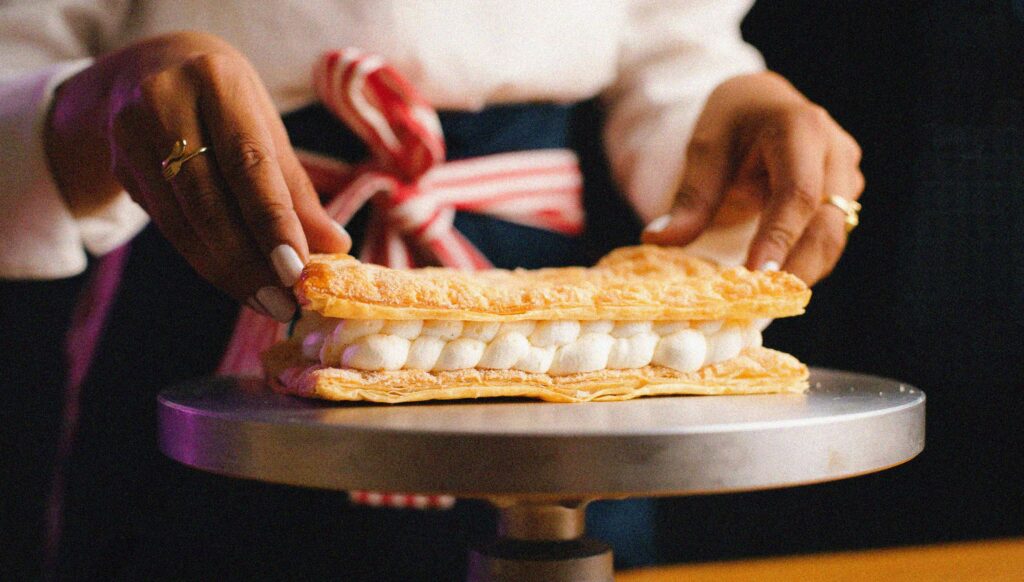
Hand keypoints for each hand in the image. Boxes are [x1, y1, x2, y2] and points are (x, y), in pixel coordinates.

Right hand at [45, 32, 350, 320]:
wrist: (148, 70)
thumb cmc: (226, 106)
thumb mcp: (265, 130)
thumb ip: (296, 190)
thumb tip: (335, 247)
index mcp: (216, 80)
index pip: (247, 163)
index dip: (272, 222)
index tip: (298, 271)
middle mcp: (165, 101)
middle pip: (209, 201)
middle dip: (250, 262)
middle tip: (286, 304)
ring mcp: (132, 133)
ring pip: (183, 223)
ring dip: (229, 272)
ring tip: (269, 303)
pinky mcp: (118, 166)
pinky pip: (168, 227)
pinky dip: (206, 260)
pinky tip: (236, 282)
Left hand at [641, 72, 863, 284]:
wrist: (762, 103)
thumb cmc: (732, 121)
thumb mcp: (704, 148)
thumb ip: (690, 196)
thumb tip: (658, 239)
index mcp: (800, 128)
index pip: (797, 191)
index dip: (780, 237)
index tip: (758, 276)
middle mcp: (835, 150)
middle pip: (826, 222)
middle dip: (796, 268)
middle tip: (760, 303)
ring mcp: (847, 174)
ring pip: (834, 236)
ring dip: (802, 271)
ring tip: (764, 299)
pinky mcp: (846, 194)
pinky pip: (830, 237)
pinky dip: (804, 262)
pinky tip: (774, 284)